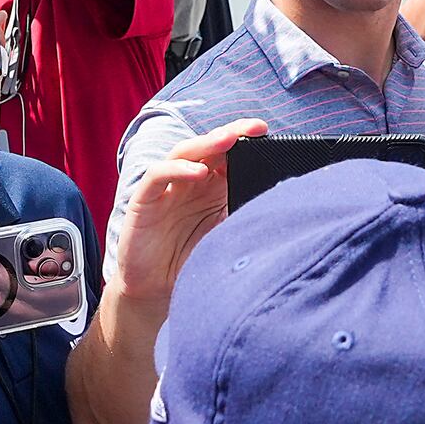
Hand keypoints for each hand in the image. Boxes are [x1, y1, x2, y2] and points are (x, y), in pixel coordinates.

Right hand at [108, 118, 264, 301]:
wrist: (156, 294)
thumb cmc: (191, 263)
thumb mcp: (226, 236)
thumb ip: (244, 215)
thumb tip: (281, 200)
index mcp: (210, 188)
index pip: (227, 154)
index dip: (244, 140)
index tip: (266, 132)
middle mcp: (188, 183)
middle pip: (208, 147)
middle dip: (231, 134)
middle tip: (254, 128)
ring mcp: (165, 190)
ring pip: (183, 153)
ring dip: (206, 144)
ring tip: (229, 139)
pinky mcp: (143, 202)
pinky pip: (157, 176)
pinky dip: (177, 170)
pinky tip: (198, 172)